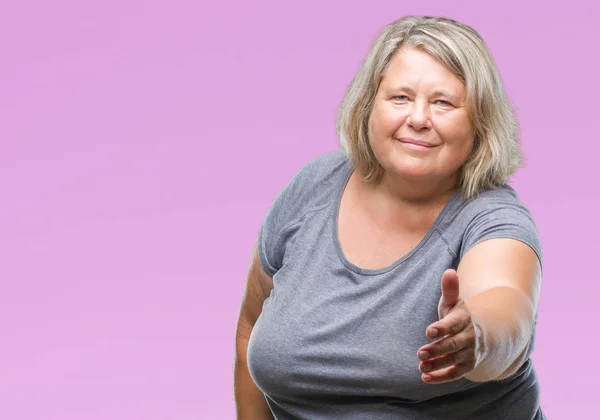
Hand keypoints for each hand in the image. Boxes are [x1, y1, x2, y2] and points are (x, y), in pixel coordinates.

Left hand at [417, 269, 483, 383]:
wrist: (481, 334)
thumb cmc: (458, 316)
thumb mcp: (454, 302)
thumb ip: (450, 289)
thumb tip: (448, 271)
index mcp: (463, 319)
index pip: (452, 324)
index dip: (441, 328)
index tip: (428, 331)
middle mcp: (469, 337)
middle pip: (453, 344)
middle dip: (437, 350)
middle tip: (419, 354)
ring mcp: (469, 352)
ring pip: (454, 360)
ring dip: (438, 364)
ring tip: (421, 366)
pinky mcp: (467, 366)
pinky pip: (455, 373)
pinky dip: (441, 377)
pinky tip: (425, 378)